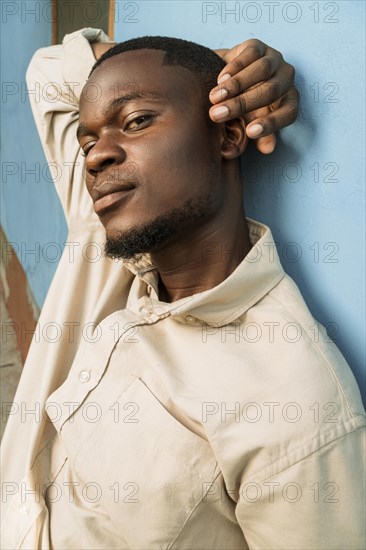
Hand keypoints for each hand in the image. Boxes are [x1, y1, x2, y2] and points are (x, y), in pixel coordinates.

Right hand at [211, 39, 298, 153]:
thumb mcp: (250, 124)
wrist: (228, 81)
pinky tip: (219, 79)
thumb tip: (268, 149)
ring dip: (235, 86)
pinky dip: (234, 68)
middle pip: (270, 91)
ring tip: (214, 98)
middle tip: (216, 115)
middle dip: (241, 104)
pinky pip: (250, 55)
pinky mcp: (258, 46)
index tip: (249, 132)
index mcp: (290, 102)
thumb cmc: (244, 108)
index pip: (288, 113)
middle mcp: (287, 79)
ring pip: (261, 71)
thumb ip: (260, 137)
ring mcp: (274, 60)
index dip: (271, 124)